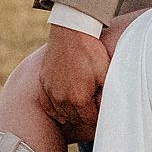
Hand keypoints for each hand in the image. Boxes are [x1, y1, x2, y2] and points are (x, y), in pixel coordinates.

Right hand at [38, 26, 109, 141]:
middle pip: (75, 118)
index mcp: (79, 98)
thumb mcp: (105, 73)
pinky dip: (56, 107)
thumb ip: (105, 95)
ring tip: (81, 104)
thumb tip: (107, 110)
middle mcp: (62, 98)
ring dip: (71, 112)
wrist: (72, 32)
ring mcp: (50, 91)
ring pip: (61, 113)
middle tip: (93, 107)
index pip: (89, 120)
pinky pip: (48, 104)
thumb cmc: (91, 52)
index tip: (102, 112)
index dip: (97, 117)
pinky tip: (63, 105)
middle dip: (85, 115)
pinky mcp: (44, 82)